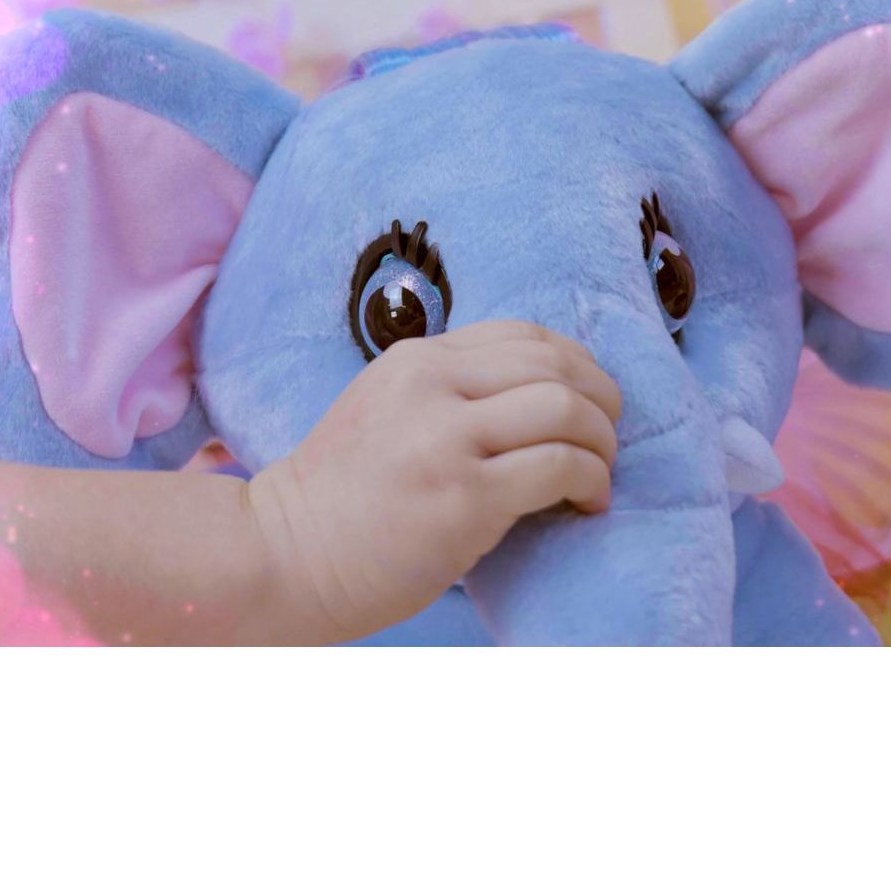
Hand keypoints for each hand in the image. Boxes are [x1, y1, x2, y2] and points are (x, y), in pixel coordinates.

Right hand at [246, 320, 621, 642]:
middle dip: (601, 398)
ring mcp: (448, 440)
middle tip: (608, 436)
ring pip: (565, 408)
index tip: (589, 398)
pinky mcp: (465, 498)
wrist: (282, 556)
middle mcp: (433, 386)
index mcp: (416, 361)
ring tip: (601, 472)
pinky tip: (588, 504)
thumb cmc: (337, 497)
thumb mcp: (383, 410)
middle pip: (555, 364)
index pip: (523, 335)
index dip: (575, 363)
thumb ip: (445, 392)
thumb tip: (531, 398)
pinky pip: (560, 467)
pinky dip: (592, 481)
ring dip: (603, 441)